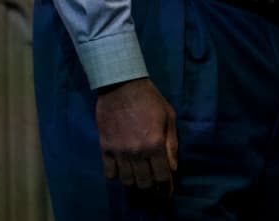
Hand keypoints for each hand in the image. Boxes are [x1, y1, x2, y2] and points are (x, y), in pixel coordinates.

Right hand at [95, 77, 177, 195]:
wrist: (122, 86)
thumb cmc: (150, 99)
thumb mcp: (169, 117)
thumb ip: (172, 144)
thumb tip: (173, 167)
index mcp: (155, 144)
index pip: (162, 175)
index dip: (166, 187)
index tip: (168, 192)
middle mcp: (137, 152)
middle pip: (144, 183)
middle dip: (151, 188)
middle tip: (154, 187)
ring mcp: (119, 152)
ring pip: (126, 181)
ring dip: (134, 184)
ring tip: (140, 180)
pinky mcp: (105, 148)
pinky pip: (109, 173)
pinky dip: (115, 176)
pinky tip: (122, 172)